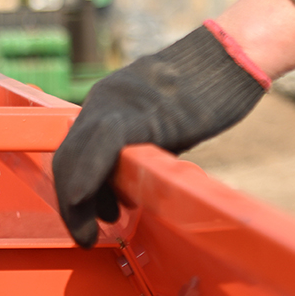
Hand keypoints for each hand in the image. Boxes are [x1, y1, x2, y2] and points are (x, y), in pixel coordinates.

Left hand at [53, 23, 268, 247]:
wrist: (226, 60)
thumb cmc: (201, 94)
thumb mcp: (157, 126)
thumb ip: (136, 151)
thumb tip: (127, 188)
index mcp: (103, 106)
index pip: (73, 153)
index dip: (73, 190)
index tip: (83, 219)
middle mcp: (100, 103)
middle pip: (68, 157)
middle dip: (70, 204)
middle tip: (82, 235)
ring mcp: (115, 105)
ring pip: (76, 155)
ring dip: (76, 202)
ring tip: (89, 233)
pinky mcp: (140, 113)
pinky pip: (102, 145)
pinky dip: (87, 175)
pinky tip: (83, 200)